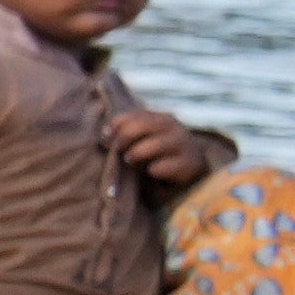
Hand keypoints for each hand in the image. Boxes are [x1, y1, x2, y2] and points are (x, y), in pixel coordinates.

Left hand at [103, 99, 223, 193]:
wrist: (189, 180)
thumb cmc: (158, 160)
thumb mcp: (141, 145)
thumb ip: (125, 137)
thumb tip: (104, 136)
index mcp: (162, 119)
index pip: (135, 115)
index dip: (117, 124)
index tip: (105, 137)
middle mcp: (175, 128)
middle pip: (144, 125)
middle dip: (125, 138)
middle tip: (119, 150)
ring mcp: (186, 145)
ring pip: (154, 145)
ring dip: (136, 154)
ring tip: (132, 161)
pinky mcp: (191, 164)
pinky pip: (162, 166)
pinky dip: (152, 171)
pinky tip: (153, 173)